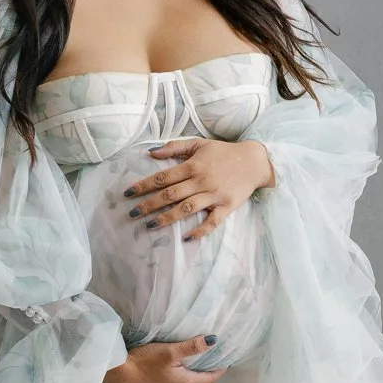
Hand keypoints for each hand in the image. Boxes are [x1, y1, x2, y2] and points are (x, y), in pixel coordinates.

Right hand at [103, 334, 228, 382]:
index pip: (209, 379)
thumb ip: (192, 347)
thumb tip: (214, 341)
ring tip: (195, 370)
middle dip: (207, 377)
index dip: (219, 372)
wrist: (118, 374)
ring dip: (193, 382)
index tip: (226, 363)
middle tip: (213, 365)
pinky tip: (174, 379)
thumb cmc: (144, 361)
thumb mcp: (169, 350)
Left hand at [123, 137, 274, 239]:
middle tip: (132, 213)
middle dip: (149, 204)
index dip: (143, 185)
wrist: (255, 161)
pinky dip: (200, 230)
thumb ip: (174, 147)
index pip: (162, 177)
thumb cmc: (224, 152)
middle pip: (170, 194)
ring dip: (167, 218)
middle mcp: (201, 181)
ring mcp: (214, 195)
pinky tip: (186, 238)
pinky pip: (212, 221)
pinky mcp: (226, 206)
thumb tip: (151, 153)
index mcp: (192, 166)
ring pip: (186, 208)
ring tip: (149, 225)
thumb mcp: (199, 144)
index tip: (127, 193)